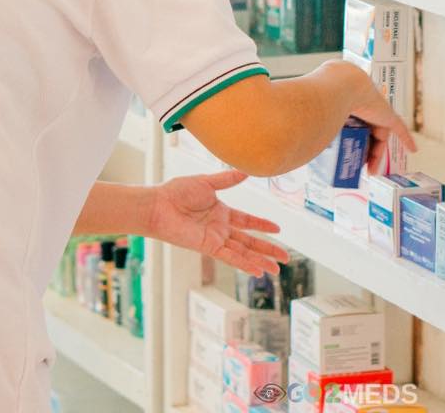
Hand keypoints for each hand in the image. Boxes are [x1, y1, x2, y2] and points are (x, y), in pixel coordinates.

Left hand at [145, 171, 290, 275]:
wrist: (159, 205)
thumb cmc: (177, 192)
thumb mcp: (206, 182)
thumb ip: (227, 180)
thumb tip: (246, 172)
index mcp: (221, 212)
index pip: (247, 221)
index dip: (262, 225)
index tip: (278, 229)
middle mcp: (220, 228)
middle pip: (250, 241)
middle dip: (268, 249)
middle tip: (285, 257)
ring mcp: (215, 239)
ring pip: (244, 253)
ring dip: (260, 261)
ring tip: (277, 269)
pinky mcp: (208, 247)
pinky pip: (230, 257)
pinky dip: (244, 264)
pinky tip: (258, 271)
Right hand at [314, 60, 418, 173]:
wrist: (338, 86)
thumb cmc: (320, 99)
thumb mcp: (311, 115)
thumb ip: (304, 128)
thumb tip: (291, 149)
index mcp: (343, 103)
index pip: (349, 125)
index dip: (348, 139)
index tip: (343, 150)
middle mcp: (361, 105)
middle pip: (364, 133)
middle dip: (361, 151)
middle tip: (356, 165)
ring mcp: (376, 109)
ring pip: (378, 137)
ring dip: (376, 155)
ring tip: (370, 170)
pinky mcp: (388, 115)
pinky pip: (400, 129)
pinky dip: (407, 139)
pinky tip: (413, 150)